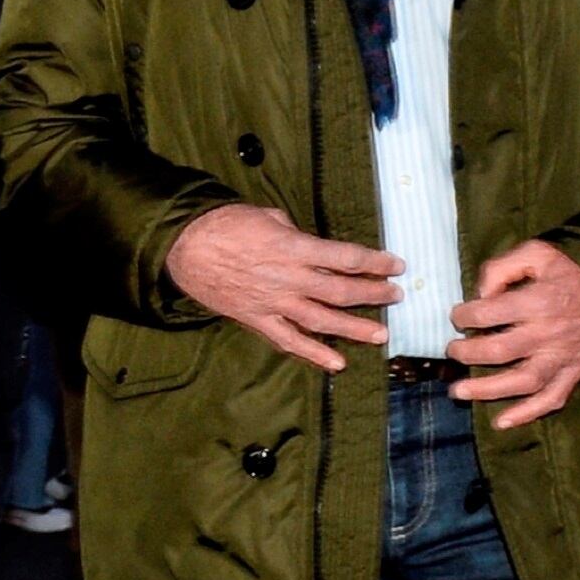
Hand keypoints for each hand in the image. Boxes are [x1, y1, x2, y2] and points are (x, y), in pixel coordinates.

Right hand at [164, 203, 399, 370]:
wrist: (183, 245)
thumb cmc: (225, 224)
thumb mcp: (268, 217)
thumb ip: (295, 234)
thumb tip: (310, 246)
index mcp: (294, 248)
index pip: (346, 258)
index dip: (376, 262)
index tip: (396, 265)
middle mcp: (289, 278)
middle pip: (341, 291)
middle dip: (374, 294)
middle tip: (395, 296)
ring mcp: (273, 302)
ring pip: (323, 320)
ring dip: (355, 328)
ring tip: (381, 334)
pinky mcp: (256, 319)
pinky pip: (289, 341)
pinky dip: (314, 354)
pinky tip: (337, 363)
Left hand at [447, 239, 579, 427]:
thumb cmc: (579, 268)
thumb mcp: (539, 252)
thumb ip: (503, 267)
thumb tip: (479, 293)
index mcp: (538, 301)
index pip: (487, 314)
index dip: (463, 316)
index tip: (458, 316)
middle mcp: (548, 333)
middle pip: (498, 351)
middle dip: (466, 353)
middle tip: (452, 351)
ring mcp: (564, 356)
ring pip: (522, 381)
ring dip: (486, 390)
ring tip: (458, 392)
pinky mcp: (577, 370)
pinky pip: (553, 398)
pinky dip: (528, 413)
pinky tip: (502, 422)